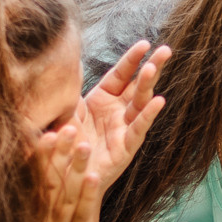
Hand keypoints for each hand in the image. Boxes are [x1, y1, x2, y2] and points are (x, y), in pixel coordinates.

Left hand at [33, 41, 166, 221]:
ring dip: (148, 85)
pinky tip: (158, 102)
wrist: (61, 178)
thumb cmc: (60, 144)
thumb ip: (61, 91)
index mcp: (101, 100)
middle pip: (137, 85)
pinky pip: (138, 129)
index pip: (120, 75)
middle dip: (151, 67)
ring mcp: (123, 129)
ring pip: (140, 103)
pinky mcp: (125, 148)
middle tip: (166, 50)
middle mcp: (116, 112)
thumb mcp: (59, 111)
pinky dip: (148, 116)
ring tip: (155, 67)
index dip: (131, 59)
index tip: (144, 43)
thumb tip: (55, 63)